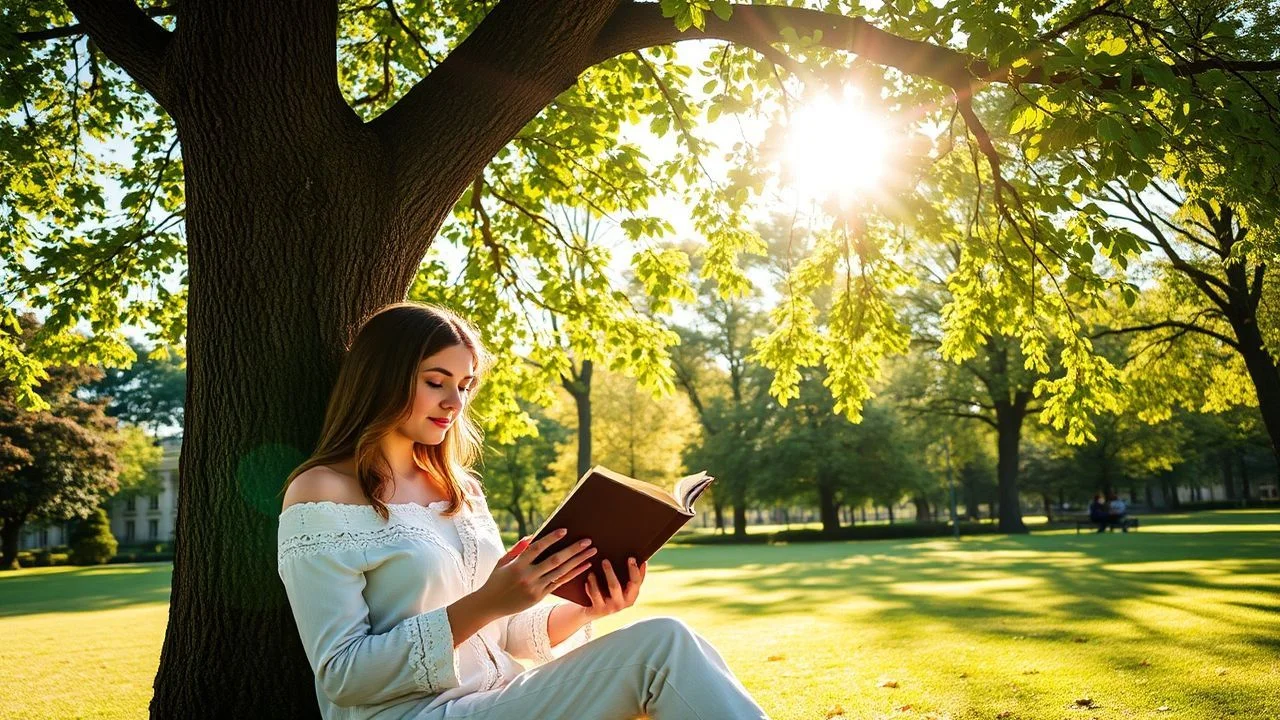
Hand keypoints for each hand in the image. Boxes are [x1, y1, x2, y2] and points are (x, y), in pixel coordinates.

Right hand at [475, 530, 595, 617]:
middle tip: (587, 541)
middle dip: (572, 550)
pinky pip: (559, 583)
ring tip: (591, 552)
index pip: (537, 549)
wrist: (489, 605)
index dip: (551, 539)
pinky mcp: (539, 597)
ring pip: (560, 572)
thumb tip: (532, 536)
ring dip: (577, 561)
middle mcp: (527, 576)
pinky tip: (584, 567)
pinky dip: (573, 574)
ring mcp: (534, 588)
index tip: (564, 530)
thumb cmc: (496, 579)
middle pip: (554, 560)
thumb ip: (517, 549)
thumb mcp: (502, 562)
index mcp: (517, 565)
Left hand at [581, 556, 644, 620]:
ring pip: (604, 591)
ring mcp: (611, 608)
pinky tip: (588, 578)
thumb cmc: (612, 593)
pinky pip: (595, 595)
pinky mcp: (599, 610)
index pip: (636, 582)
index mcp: (632, 596)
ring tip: (592, 570)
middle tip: (604, 560)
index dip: (634, 570)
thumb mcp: (624, 587)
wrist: (595, 612)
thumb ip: (632, 576)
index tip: (631, 557)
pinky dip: (591, 586)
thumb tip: (642, 560)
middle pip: (616, 586)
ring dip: (597, 579)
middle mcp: (623, 603)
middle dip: (610, 572)